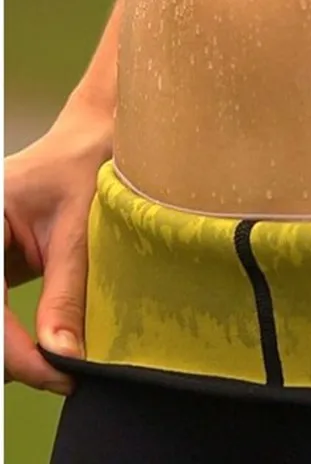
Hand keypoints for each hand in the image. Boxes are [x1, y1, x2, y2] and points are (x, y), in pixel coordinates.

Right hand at [4, 97, 111, 395]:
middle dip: (11, 353)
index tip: (56, 374)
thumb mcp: (81, 227)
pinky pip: (0, 309)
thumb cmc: (90, 162)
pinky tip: (44, 350)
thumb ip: (67, 292)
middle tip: (57, 376)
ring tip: (56, 367)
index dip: (15, 351)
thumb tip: (63, 356)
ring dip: (14, 347)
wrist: (100, 134)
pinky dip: (18, 334)